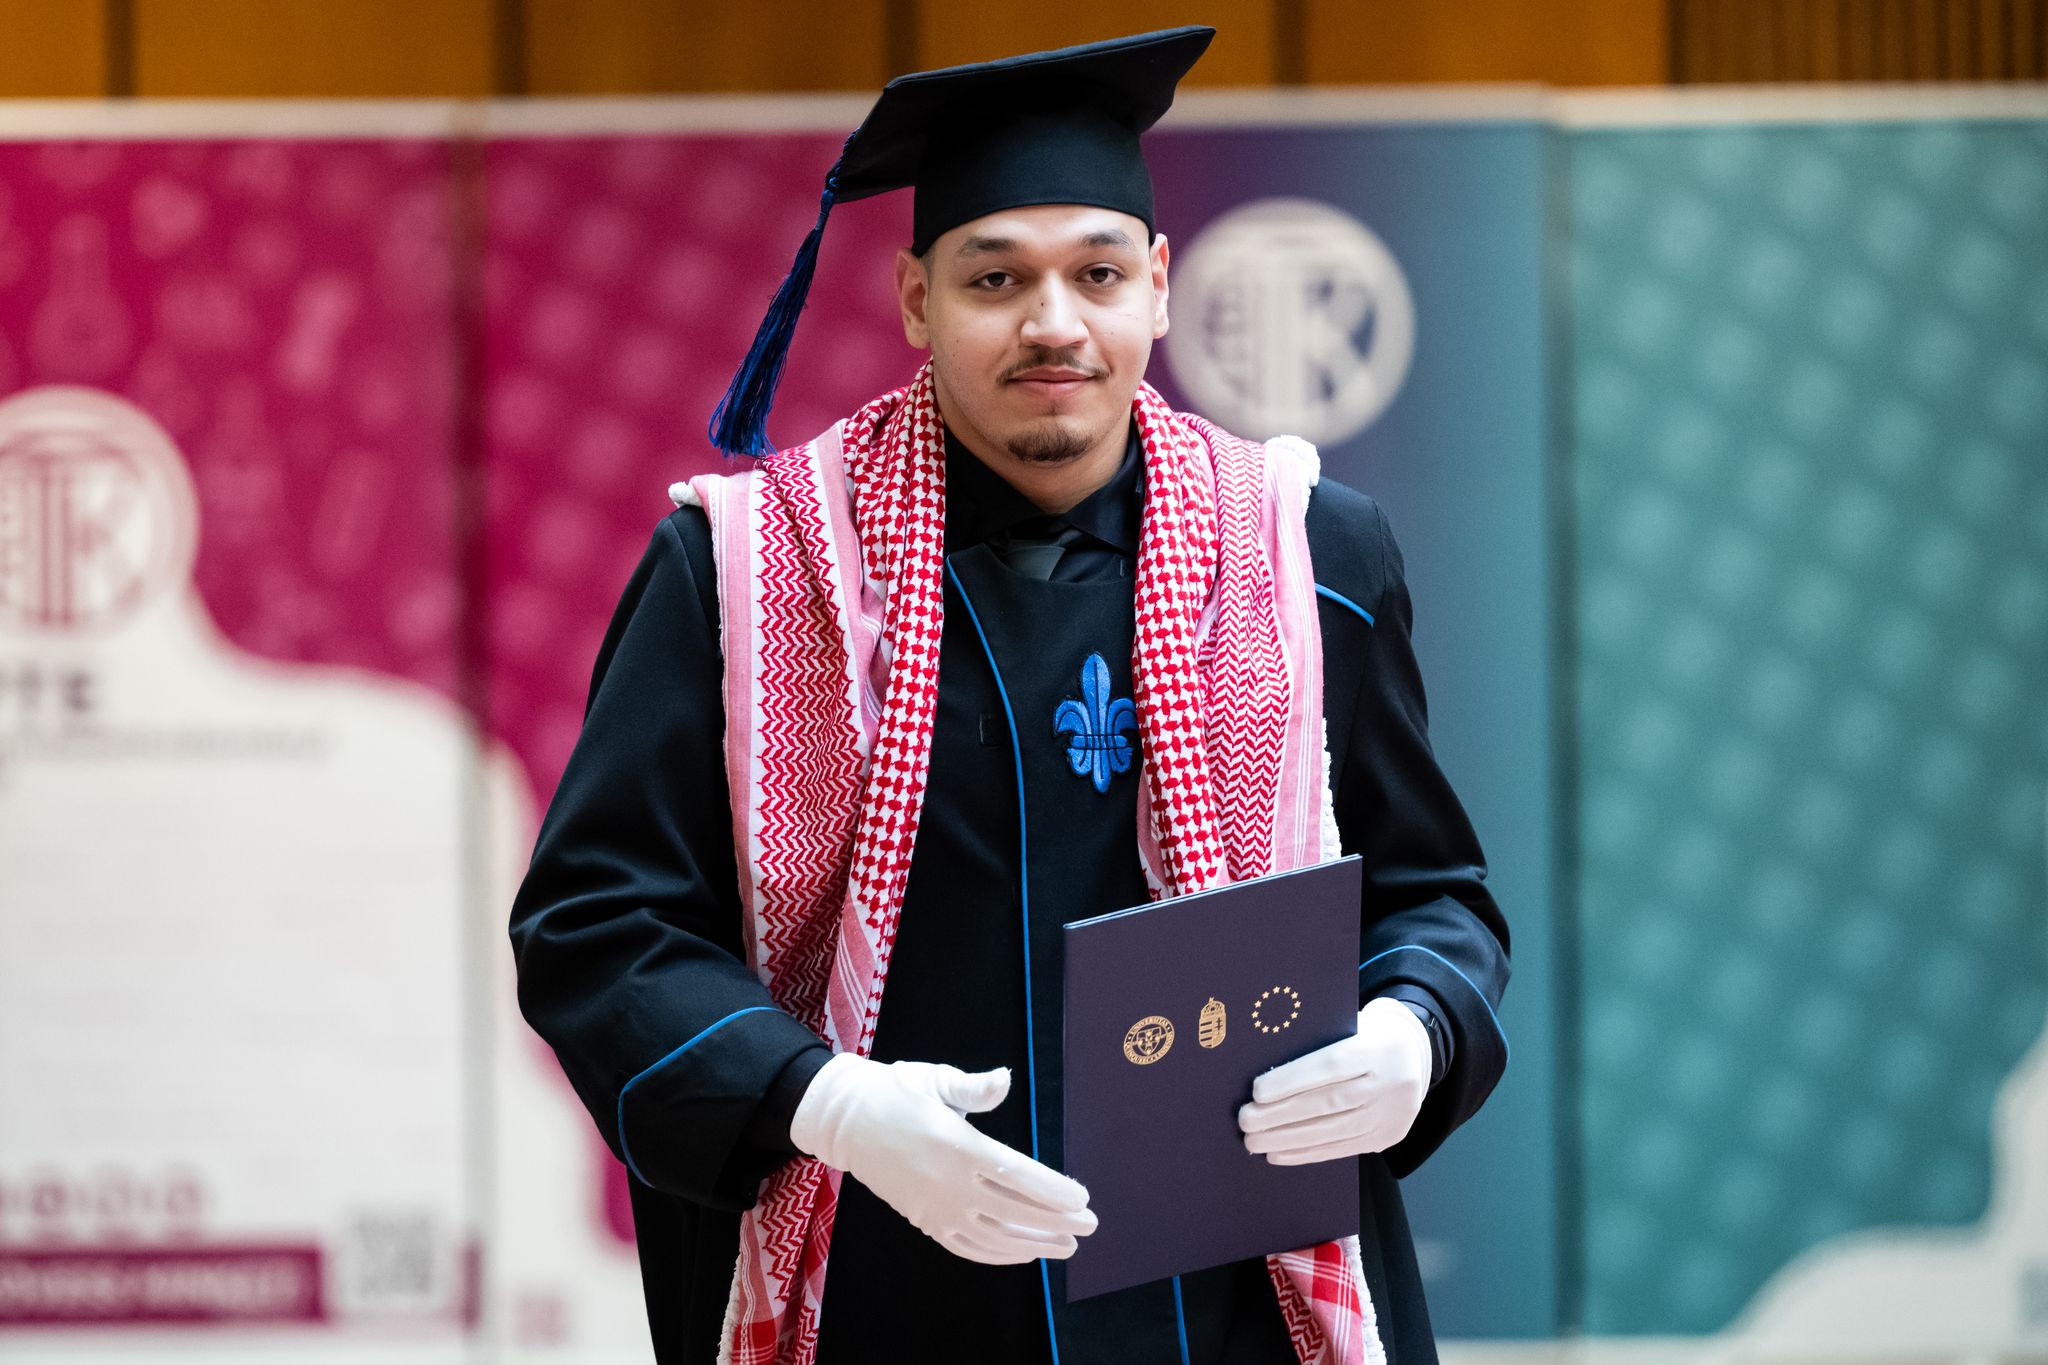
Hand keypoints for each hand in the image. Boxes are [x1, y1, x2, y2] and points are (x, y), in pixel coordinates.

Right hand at [788, 1054, 1096, 1263]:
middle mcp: (948, 1183)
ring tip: (1066, 1246)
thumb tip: (1005, 1080)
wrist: (845, 1121)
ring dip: (1034, 1244)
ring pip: (993, 1237)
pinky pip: (966, 1247)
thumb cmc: (896, 1091)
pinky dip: (998, 1255)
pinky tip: (1023, 1254)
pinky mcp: (923, 1220)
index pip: (1016, 1175)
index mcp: (956, 1145)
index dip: (1053, 1190)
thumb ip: (973, 1087)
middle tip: (1089, 1226)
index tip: (1082, 1198)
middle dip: (1056, 1222)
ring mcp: (934, 1207)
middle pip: (1013, 1212)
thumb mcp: (934, 1078)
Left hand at [1238, 996, 1430, 1164]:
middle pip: (1328, 1103)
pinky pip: (1342, 1149)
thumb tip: (1266, 1071)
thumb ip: (1317, 1043)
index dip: (1292, 1080)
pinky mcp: (1387, 1136)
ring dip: (1287, 1139)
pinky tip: (1279, 1153)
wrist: (1415, 1053)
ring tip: (1254, 1141)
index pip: (1332, 1066)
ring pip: (1333, 1131)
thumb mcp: (1349, 1025)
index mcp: (1379, 1047)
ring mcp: (1391, 1114)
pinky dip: (1306, 1153)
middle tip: (1245, 1120)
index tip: (1257, 1091)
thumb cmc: (1365, 1034)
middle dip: (1281, 1115)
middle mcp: (1391, 1083)